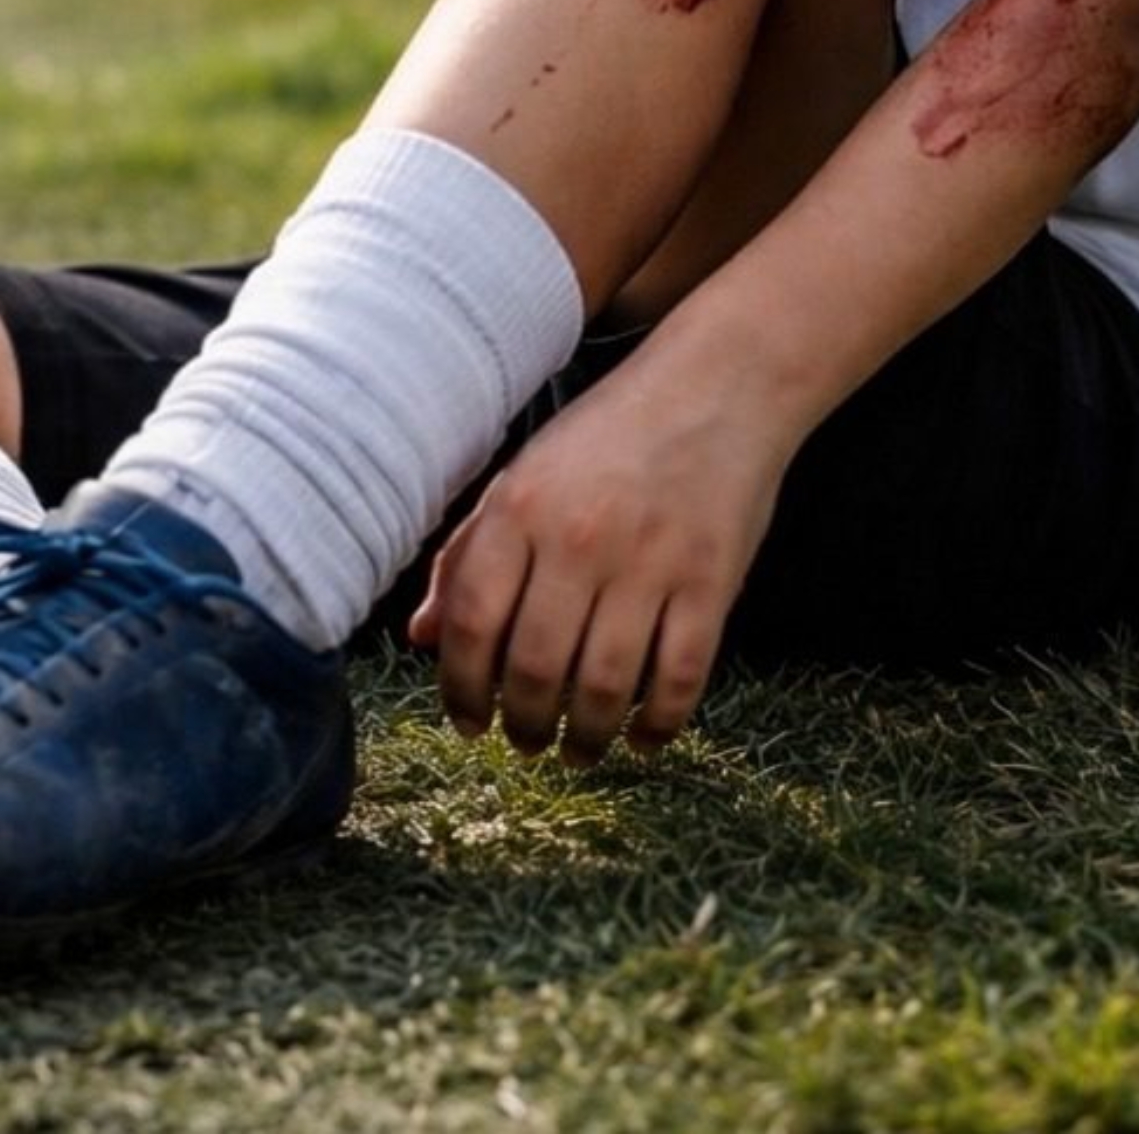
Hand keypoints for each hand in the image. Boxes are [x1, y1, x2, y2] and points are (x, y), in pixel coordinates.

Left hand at [408, 344, 791, 766]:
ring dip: (585, 738)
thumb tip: (421, 637)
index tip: (467, 723)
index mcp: (519, 509)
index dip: (461, 688)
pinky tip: (643, 739)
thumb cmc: (609, 435)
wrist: (718, 386)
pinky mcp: (710, 581)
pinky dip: (658, 724)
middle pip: (534, 668)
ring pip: (603, 687)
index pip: (473, 623)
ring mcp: (648, 562)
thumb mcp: (523, 477)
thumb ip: (468, 555)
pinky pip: (679, 677)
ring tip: (576, 752)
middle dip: (523, 724)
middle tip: (524, 743)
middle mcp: (578, 538)